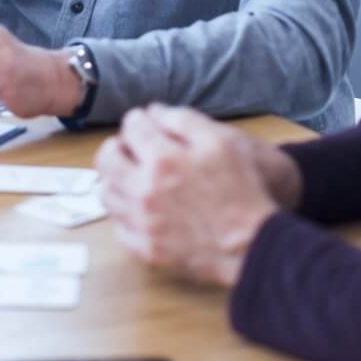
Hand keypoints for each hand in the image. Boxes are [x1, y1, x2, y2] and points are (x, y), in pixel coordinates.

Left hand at [95, 104, 292, 287]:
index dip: (139, 120)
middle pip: (106, 159)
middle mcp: (144, 190)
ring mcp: (143, 223)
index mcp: (162, 159)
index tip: (146, 124)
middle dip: (118, 146)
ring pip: (107, 193)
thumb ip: (184, 119)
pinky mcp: (147, 249)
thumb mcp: (222, 141)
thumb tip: (153, 111)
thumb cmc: (243, 190)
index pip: (131, 126)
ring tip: (135, 176)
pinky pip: (118, 227)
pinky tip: (141, 207)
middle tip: (132, 148)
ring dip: (116, 179)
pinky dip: (124, 213)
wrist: (255, 244)